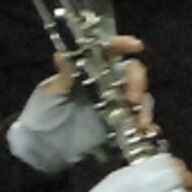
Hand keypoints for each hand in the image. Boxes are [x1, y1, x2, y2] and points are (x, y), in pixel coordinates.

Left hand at [7, 34, 145, 174]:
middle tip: (134, 99)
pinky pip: (137, 121)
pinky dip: (146, 126)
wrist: (42, 147)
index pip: (109, 50)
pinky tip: (149, 132)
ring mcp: (114, 103)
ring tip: (142, 123)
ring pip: (139, 97)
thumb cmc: (43, 114)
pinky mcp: (118, 124)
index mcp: (88, 69)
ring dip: (145, 107)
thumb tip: (61, 55)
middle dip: (138, 82)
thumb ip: (61, 79)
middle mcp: (106, 82)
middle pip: (131, 73)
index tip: (136, 46)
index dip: (123, 45)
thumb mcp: (50, 95)